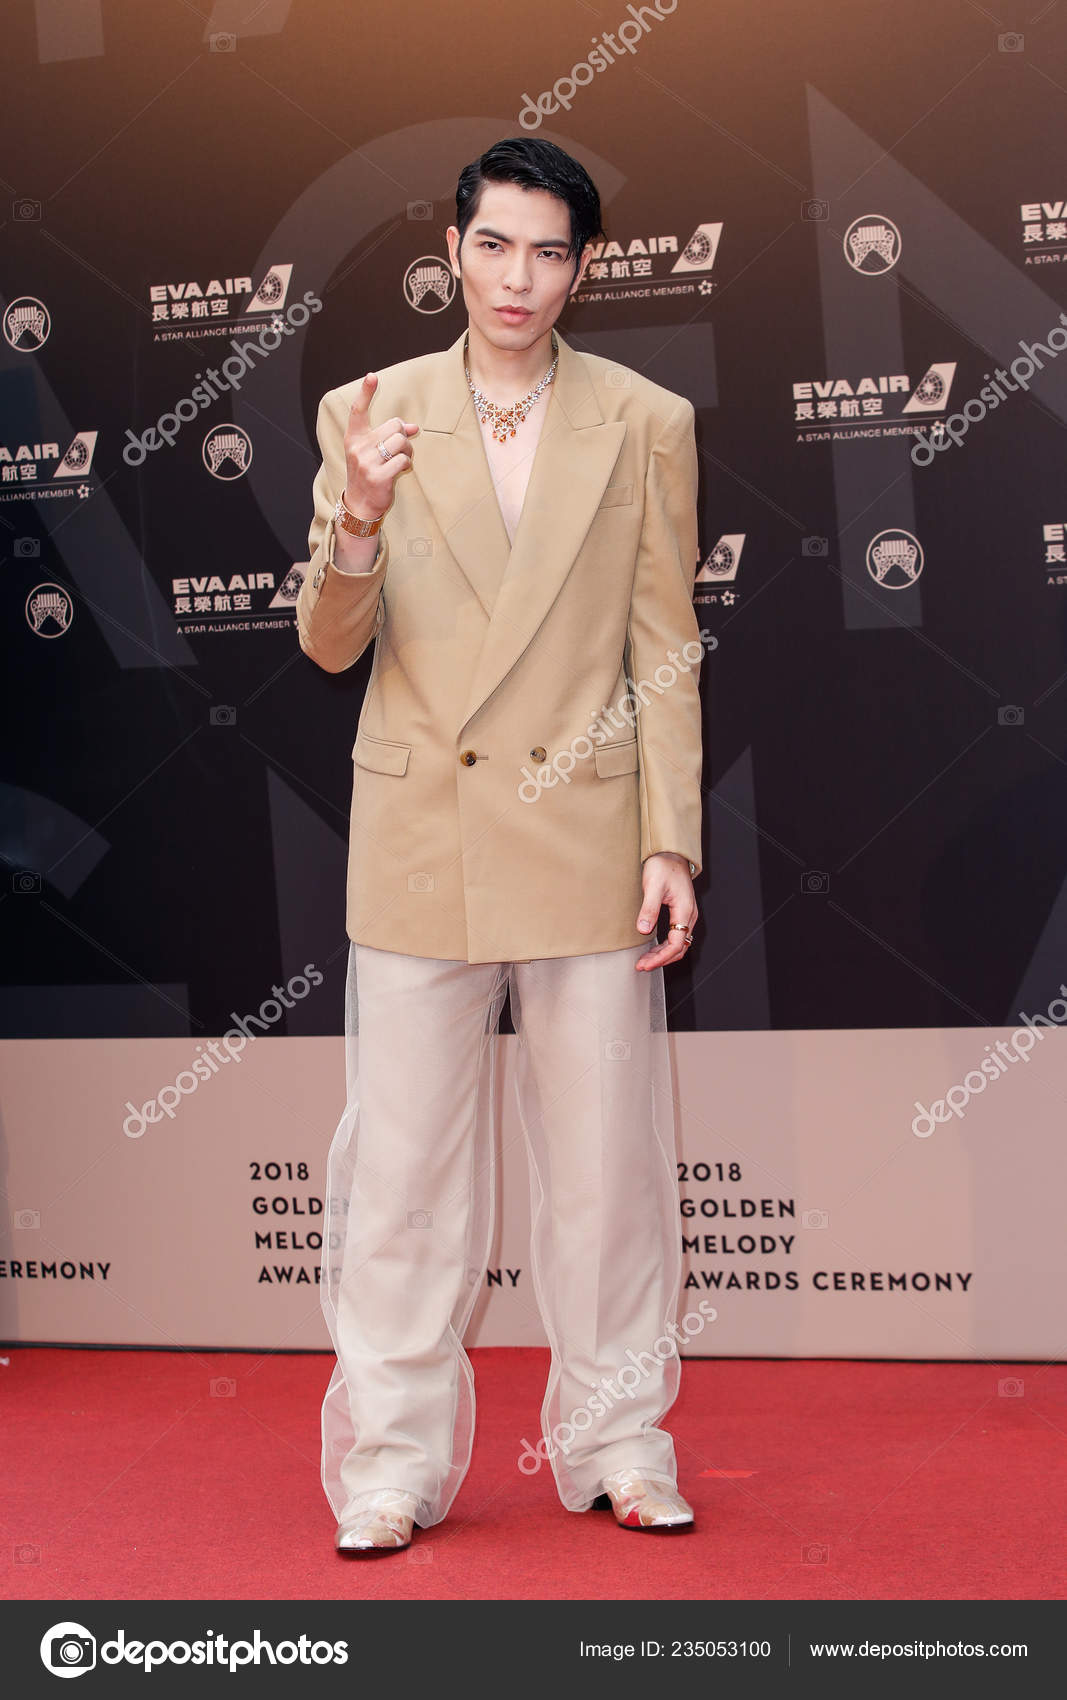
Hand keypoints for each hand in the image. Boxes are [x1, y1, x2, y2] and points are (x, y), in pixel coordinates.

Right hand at [343, 372, 418, 519]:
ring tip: (401, 459)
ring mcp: (367, 462)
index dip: (366, 392)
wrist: (360, 504)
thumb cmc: (369, 473)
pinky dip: (407, 464)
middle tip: (400, 448)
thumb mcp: (373, 452)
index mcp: (353, 438)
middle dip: (403, 436)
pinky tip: (400, 470)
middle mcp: (357, 447)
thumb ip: (390, 436)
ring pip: (400, 442)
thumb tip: (415, 427)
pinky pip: (403, 460)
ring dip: (407, 450)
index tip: (372, 376)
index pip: (358, 411)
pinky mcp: (378, 477)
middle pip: (394, 426)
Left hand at [634, 852, 697, 969]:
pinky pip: (677, 936)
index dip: (660, 957)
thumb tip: (643, 930)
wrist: (671, 853)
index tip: (644, 964)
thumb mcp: (653, 886)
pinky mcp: (681, 913)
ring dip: (663, 955)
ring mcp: (686, 915)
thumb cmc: (663, 866)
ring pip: (679, 943)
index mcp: (684, 911)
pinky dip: (666, 946)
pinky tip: (653, 948)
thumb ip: (649, 909)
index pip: (675, 944)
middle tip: (642, 966)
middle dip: (661, 960)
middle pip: (679, 948)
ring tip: (645, 961)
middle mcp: (689, 915)